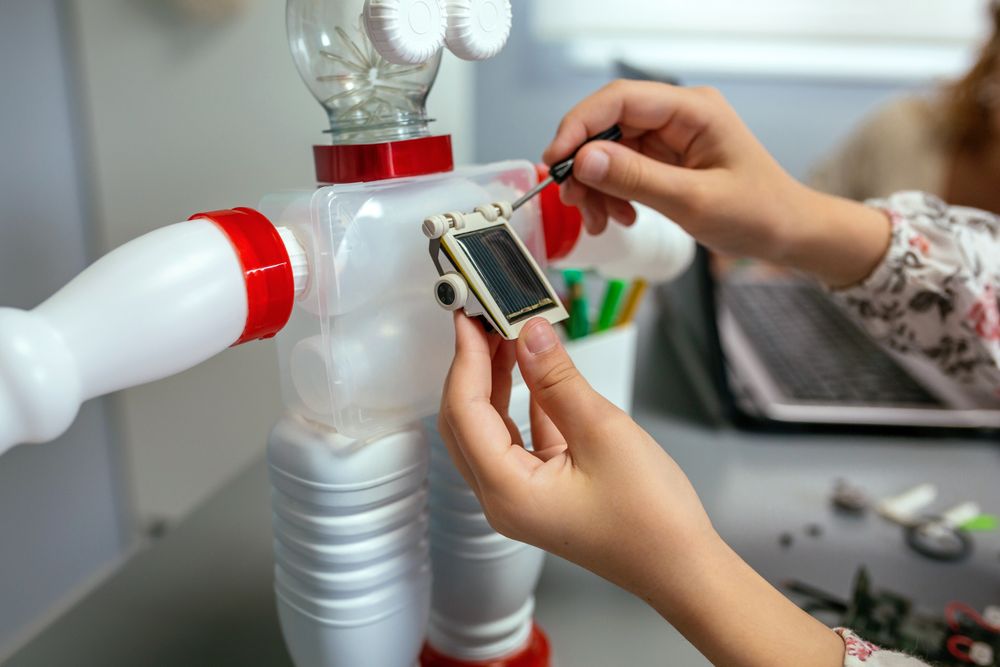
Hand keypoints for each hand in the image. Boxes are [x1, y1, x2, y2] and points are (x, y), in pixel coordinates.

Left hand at [438, 313, 845, 666]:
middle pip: (466, 421)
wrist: (683, 566)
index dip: (466, 358)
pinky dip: (521, 404)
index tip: (469, 317)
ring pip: (490, 429)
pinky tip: (533, 373)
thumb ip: (559, 380)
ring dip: (495, 382)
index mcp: (507, 491)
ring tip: (507, 335)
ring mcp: (521, 497)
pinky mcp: (542, 491)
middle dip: (473, 367)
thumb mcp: (603, 431)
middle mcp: (502, 498)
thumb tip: (530, 334)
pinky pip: (517, 440)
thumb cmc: (651, 517)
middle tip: (485, 320)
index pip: (465, 411)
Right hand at [544, 80, 890, 286]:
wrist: (787, 234)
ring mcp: (669, 139)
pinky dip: (610, 194)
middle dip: (584, 164)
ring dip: (595, 186)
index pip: (619, 100)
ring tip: (600, 220)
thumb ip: (636, 178)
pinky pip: (621, 170)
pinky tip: (618, 217)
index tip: (556, 161)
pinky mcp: (664, 161)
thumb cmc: (759, 212)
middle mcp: (677, 117)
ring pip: (608, 151)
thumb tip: (584, 159)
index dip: (579, 126)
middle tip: (572, 199)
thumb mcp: (694, 200)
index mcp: (693, 110)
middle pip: (607, 125)